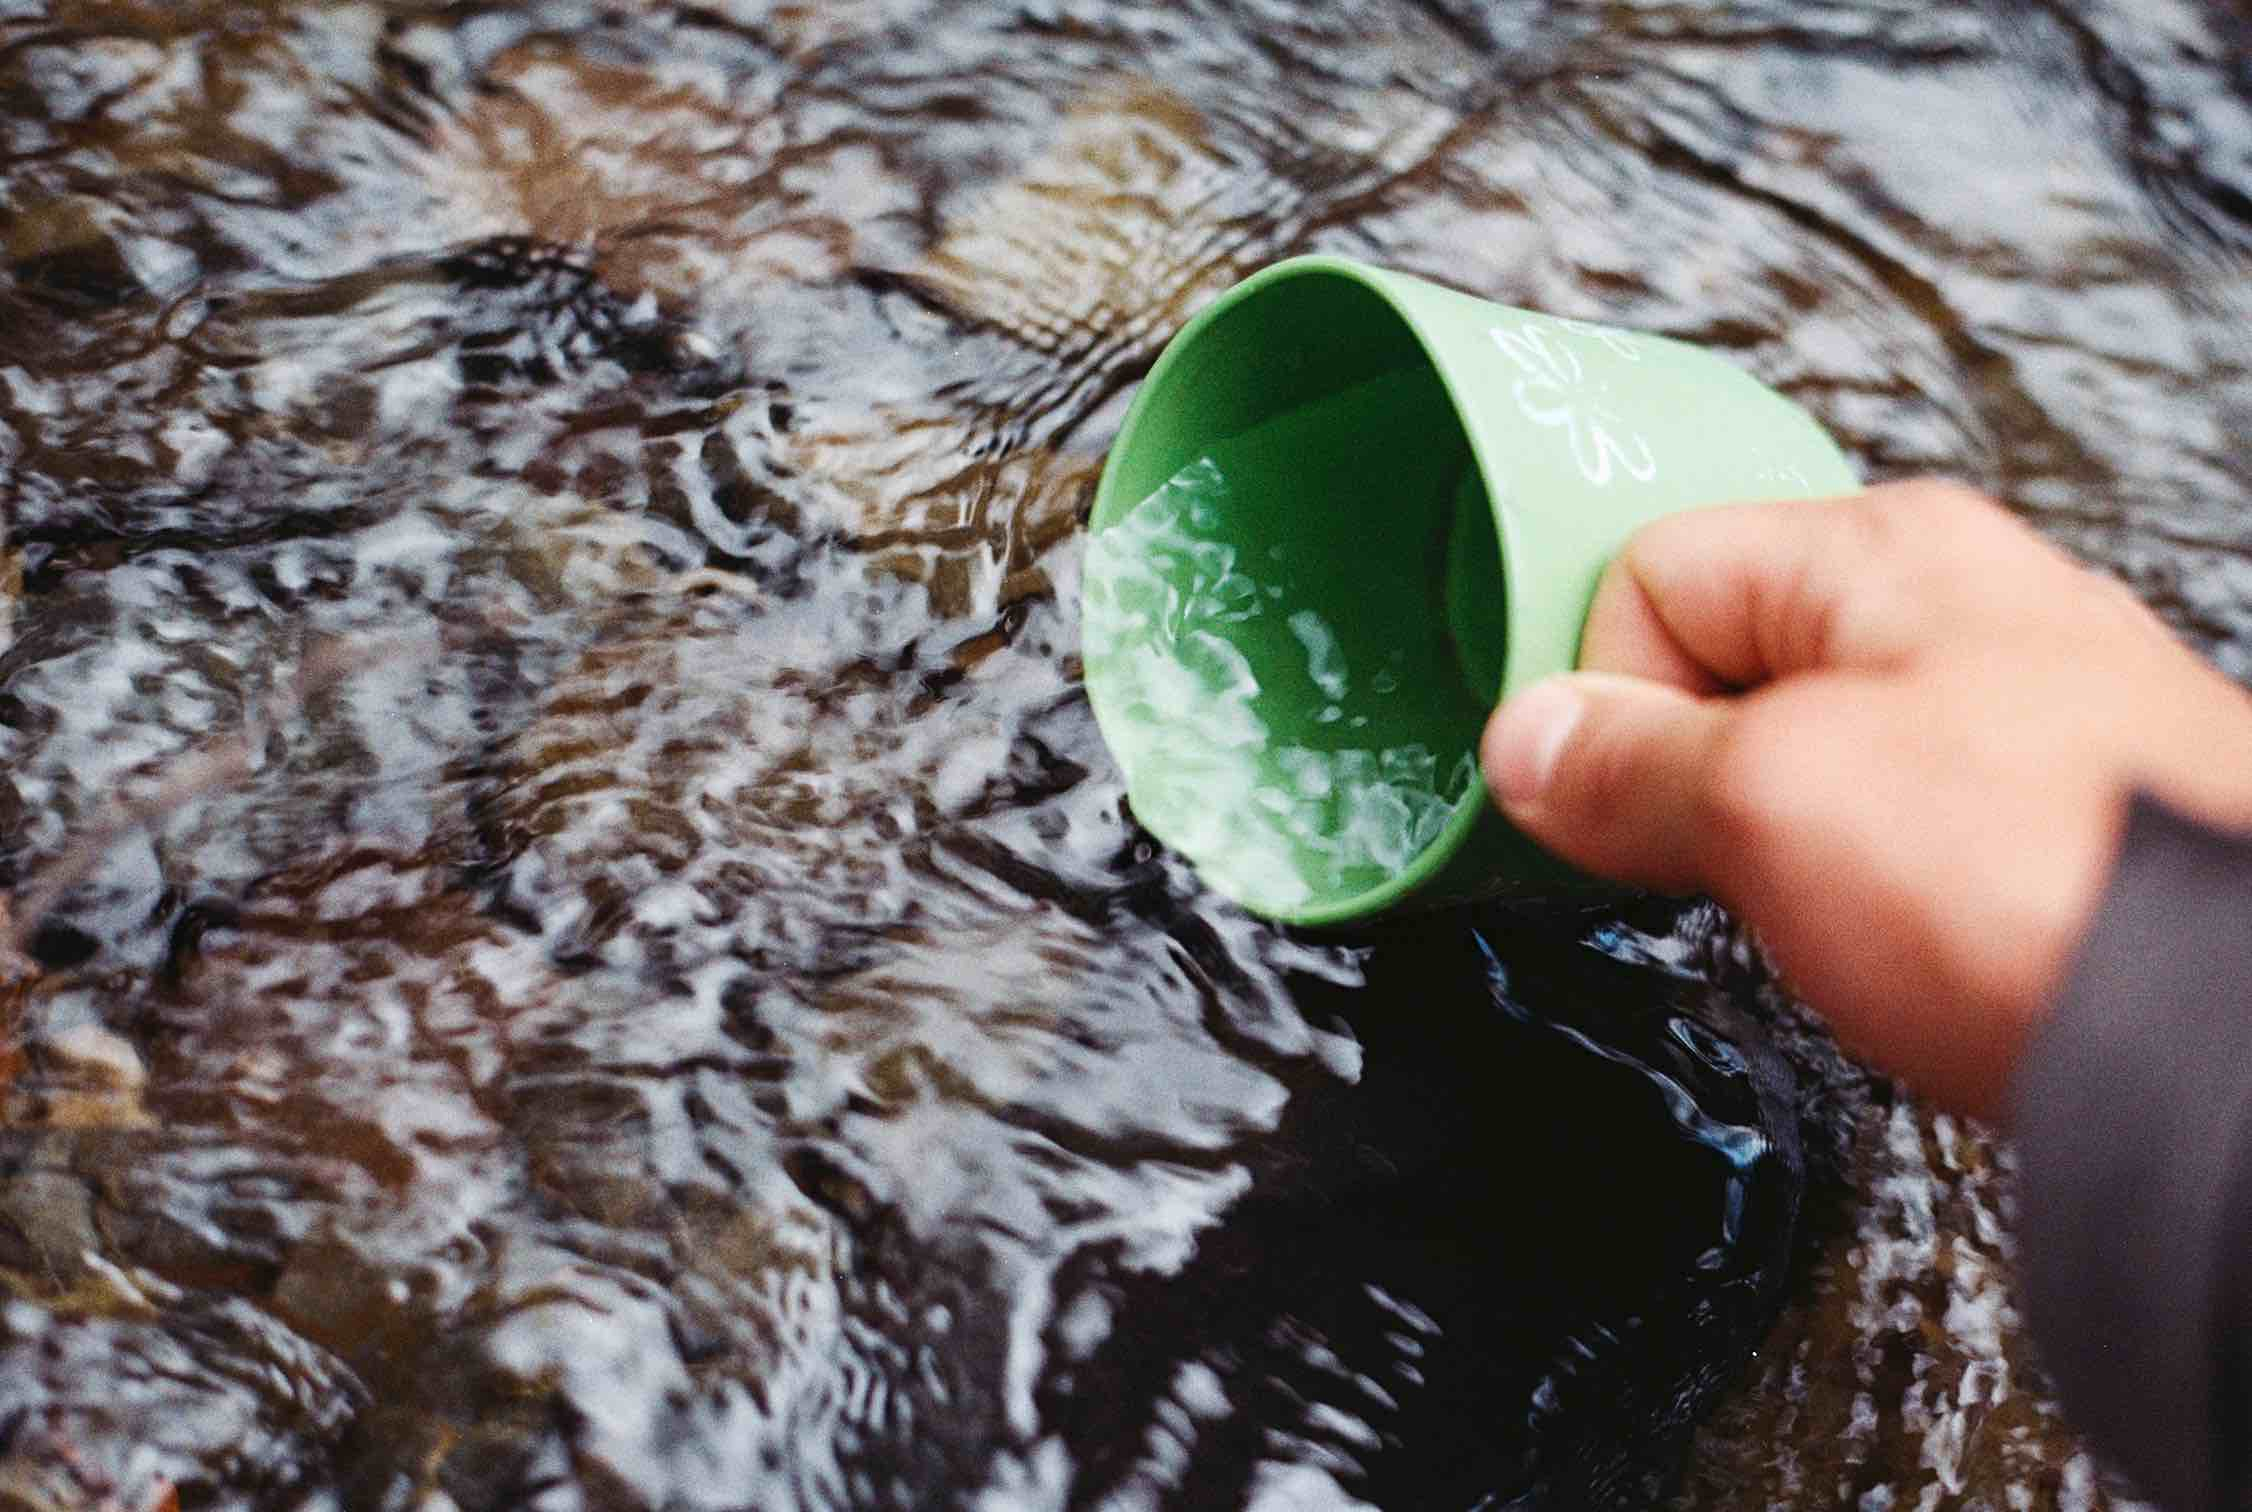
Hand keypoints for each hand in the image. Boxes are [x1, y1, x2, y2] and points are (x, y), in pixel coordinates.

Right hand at [1482, 480, 2251, 1119]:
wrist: (2242, 1036)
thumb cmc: (2047, 885)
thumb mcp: (1773, 801)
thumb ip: (1624, 764)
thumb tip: (1527, 742)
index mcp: (1881, 554)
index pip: (1652, 572)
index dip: (1606, 692)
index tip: (1604, 800)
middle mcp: (1956, 611)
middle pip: (1724, 665)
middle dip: (1685, 774)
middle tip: (1719, 862)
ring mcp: (2014, 721)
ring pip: (1803, 760)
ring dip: (1770, 845)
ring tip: (1825, 915)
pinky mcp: (2048, 828)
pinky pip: (1886, 830)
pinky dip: (1858, 893)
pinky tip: (1894, 949)